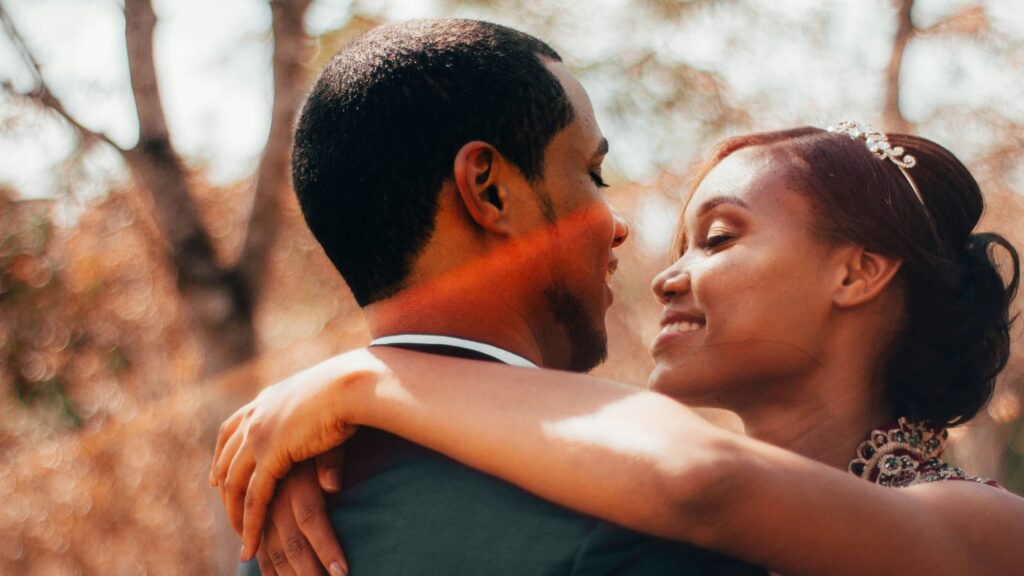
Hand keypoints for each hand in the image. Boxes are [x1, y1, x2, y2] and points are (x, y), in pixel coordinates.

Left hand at [210, 349, 388, 559]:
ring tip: (242, 539)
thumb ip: (316, 427)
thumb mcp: (325, 408)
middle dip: (222, 489)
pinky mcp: (270, 455)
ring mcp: (259, 435)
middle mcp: (256, 415)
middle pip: (225, 459)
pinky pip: (254, 498)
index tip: (214, 479)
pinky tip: (251, 544)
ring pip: (235, 484)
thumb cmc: (351, 390)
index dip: (221, 456)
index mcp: (266, 400)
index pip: (230, 430)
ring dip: (235, 515)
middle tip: (226, 514)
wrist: (352, 384)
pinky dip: (251, 524)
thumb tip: (325, 449)